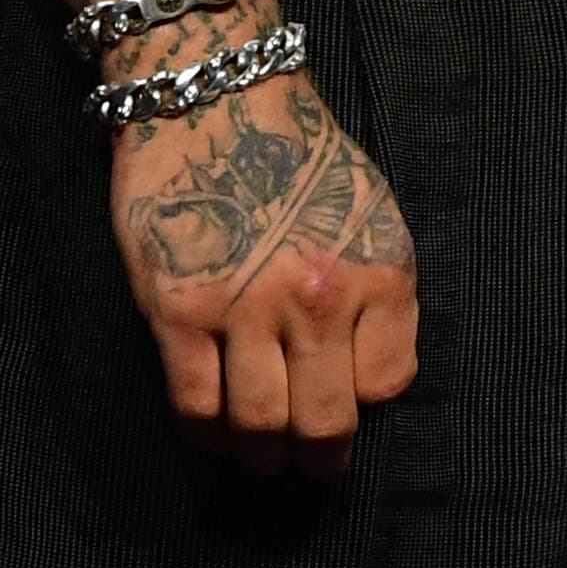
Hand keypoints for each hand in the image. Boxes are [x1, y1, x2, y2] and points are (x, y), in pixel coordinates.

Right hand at [108, 64, 421, 471]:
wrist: (221, 100)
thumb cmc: (302, 156)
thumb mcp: (373, 214)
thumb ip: (378, 291)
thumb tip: (369, 373)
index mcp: (379, 272)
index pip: (386, 384)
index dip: (365, 406)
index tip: (349, 408)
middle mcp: (320, 298)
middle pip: (324, 419)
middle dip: (318, 457)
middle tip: (310, 468)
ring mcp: (246, 307)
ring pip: (258, 424)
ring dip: (260, 454)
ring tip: (261, 458)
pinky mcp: (180, 310)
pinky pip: (195, 403)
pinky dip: (206, 431)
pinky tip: (214, 428)